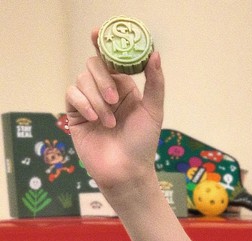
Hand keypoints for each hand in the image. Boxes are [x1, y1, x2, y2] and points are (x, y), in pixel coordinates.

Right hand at [65, 29, 164, 199]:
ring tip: (109, 122)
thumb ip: (155, 83)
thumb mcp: (154, 111)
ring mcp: (90, 102)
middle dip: (103, 80)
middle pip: (94, 65)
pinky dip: (83, 103)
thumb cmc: (143, 143)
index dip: (104, 44)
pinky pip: (71, 95)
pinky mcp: (75, 114)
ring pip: (82, 80)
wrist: (126, 170)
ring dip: (97, 99)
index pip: (112, 60)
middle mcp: (106, 92)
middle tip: (114, 99)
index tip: (97, 34)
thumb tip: (155, 54)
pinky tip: (94, 118)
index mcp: (125, 88)